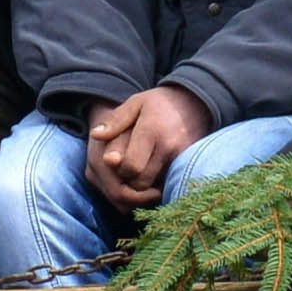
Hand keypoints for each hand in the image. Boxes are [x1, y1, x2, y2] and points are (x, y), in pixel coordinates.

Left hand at [86, 86, 207, 206]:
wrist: (196, 102)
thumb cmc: (159, 103)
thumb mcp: (135, 104)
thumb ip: (115, 121)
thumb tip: (95, 136)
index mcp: (151, 131)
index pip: (131, 166)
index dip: (121, 170)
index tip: (120, 162)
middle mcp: (169, 146)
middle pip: (143, 181)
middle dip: (131, 181)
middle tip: (129, 169)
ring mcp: (182, 157)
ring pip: (157, 188)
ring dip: (146, 186)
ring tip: (141, 171)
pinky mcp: (190, 164)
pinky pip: (170, 185)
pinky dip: (160, 185)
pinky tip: (155, 173)